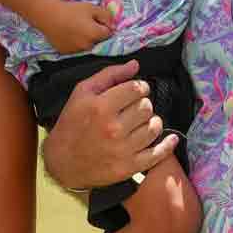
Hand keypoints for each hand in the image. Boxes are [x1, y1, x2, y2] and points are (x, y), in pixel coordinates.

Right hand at [36, 0, 116, 54]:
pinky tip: (68, 34)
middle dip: (95, 34)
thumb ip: (106, 15)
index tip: (97, 20)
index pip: (108, 33)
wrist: (49, 15)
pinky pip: (75, 49)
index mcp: (95, 35)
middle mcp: (88, 46)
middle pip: (98, 41)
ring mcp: (76, 51)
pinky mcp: (66, 52)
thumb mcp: (92, 7)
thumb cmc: (71, 10)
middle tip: (85, 23)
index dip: (104, 25)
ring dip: (85, 40)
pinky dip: (74, 43)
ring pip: (86, 46)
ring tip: (75, 29)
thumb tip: (111, 23)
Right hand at [40, 60, 176, 190]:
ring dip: (152, 122)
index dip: (140, 87)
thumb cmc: (71, 124)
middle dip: (143, 104)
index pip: (137, 89)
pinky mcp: (128, 167)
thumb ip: (108, 75)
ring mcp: (122, 149)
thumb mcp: (82, 93)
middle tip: (134, 109)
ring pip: (154, 127)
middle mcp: (113, 128)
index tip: (135, 91)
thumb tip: (135, 65)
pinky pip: (158, 154)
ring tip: (142, 123)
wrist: (61, 161)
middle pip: (147, 107)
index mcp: (101, 107)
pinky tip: (171, 139)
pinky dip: (167, 145)